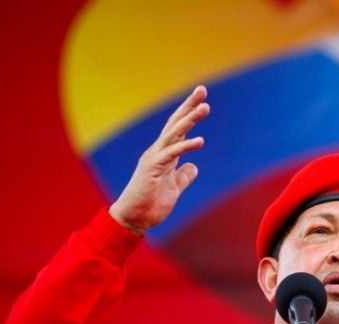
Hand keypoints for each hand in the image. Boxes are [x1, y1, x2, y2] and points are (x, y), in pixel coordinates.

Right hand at [109, 86, 209, 234]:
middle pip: (175, 123)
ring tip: (205, 107)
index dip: (189, 113)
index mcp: (165, 154)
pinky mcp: (152, 168)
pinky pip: (171, 153)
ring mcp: (155, 158)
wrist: (134, 220)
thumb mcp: (174, 188)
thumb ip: (183, 176)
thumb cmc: (151, 204)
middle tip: (202, 89)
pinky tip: (200, 141)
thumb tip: (194, 167)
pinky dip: (186, 146)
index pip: (179, 129)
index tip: (202, 99)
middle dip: (189, 106)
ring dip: (189, 119)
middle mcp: (158, 151)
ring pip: (174, 133)